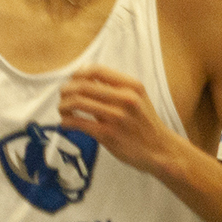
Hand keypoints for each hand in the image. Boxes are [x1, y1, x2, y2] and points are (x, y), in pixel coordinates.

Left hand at [58, 65, 175, 173]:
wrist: (159, 150)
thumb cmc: (145, 124)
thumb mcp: (138, 99)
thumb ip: (116, 89)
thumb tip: (86, 80)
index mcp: (132, 86)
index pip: (97, 70)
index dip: (78, 73)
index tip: (72, 80)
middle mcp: (125, 98)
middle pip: (83, 85)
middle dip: (66, 89)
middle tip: (62, 95)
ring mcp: (116, 117)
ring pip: (77, 103)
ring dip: (63, 105)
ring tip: (62, 110)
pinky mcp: (108, 134)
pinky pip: (79, 123)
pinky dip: (66, 122)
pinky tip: (66, 124)